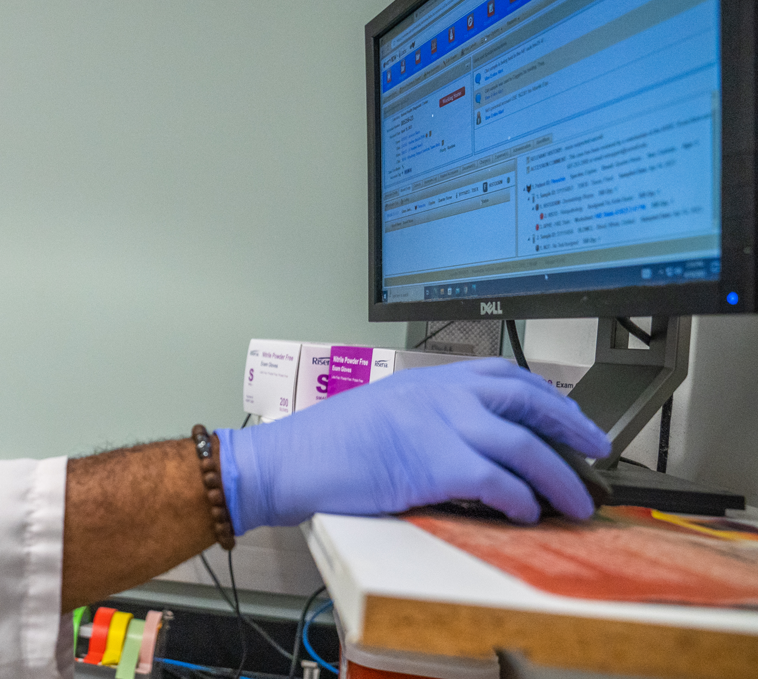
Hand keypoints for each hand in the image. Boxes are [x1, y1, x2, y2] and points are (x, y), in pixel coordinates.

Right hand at [216, 358, 610, 530]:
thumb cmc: (326, 443)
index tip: (567, 413)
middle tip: (596, 451)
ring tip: (576, 500)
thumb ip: (427, 415)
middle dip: (572, 427)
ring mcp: (442, 425)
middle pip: (529, 402)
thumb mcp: (383, 410)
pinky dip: (520, 500)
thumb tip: (465, 441)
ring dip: (560, 477)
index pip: (504, 374)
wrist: (289, 460)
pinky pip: (499, 482)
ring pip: (525, 447)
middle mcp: (442, 394)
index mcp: (429, 380)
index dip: (546, 395)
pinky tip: (527, 512)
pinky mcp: (436, 464)